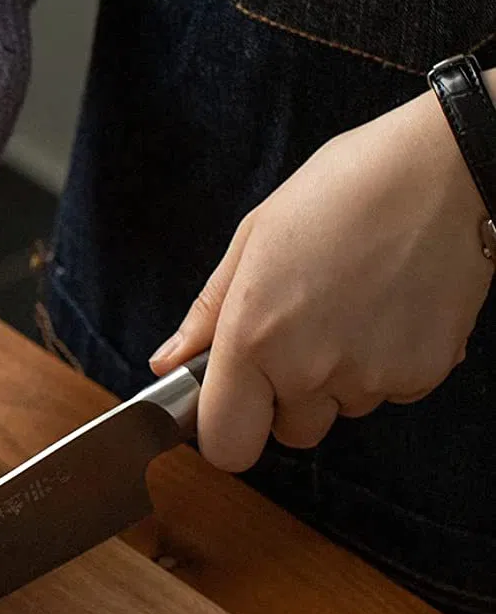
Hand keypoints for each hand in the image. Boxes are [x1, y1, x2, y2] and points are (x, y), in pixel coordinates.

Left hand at [150, 83, 492, 471]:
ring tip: (355, 308)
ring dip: (342, 379)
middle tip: (305, 337)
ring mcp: (370, 377)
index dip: (227, 432)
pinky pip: (392, 392)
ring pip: (342, 410)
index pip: (225, 446)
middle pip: (289, 433)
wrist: (446, 168)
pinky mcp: (424, 373)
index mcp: (253, 339)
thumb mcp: (253, 239)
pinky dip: (390, 365)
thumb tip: (168, 363)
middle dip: (290, 402)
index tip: (235, 405)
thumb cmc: (344, 190)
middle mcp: (309, 370)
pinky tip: (392, 310)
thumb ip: (208, 313)